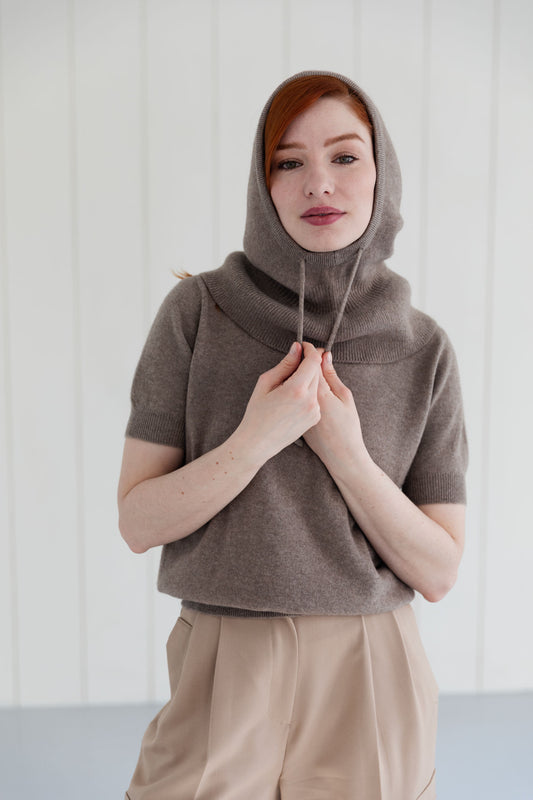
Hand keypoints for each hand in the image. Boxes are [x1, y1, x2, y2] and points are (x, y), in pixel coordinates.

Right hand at [235, 342, 321, 463]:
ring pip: (318, 384)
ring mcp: (315, 410)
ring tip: (291, 381)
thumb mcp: (266, 383)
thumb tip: (297, 348)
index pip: (313, 360)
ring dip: (309, 377)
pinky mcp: (315, 418)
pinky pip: (316, 397)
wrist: (258, 442)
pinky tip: (293, 397)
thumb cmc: (257, 412)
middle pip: (318, 371)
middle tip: (297, 359)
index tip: (303, 346)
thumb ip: (285, 364)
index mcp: (297, 389)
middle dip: (310, 362)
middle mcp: (310, 400)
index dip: (310, 349)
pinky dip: (309, 391)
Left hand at [303, 352, 365, 466]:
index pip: (308, 361)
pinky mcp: (292, 417)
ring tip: (311, 371)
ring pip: (294, 383)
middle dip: (303, 360)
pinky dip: (295, 389)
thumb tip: (324, 355)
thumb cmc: (347, 427)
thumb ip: (330, 375)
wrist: (338, 456)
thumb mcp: (344, 398)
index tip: (312, 346)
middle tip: (313, 356)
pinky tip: (303, 389)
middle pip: (298, 371)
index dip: (309, 351)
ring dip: (298, 374)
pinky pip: (292, 396)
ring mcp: (295, 410)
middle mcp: (301, 400)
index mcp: (314, 393)